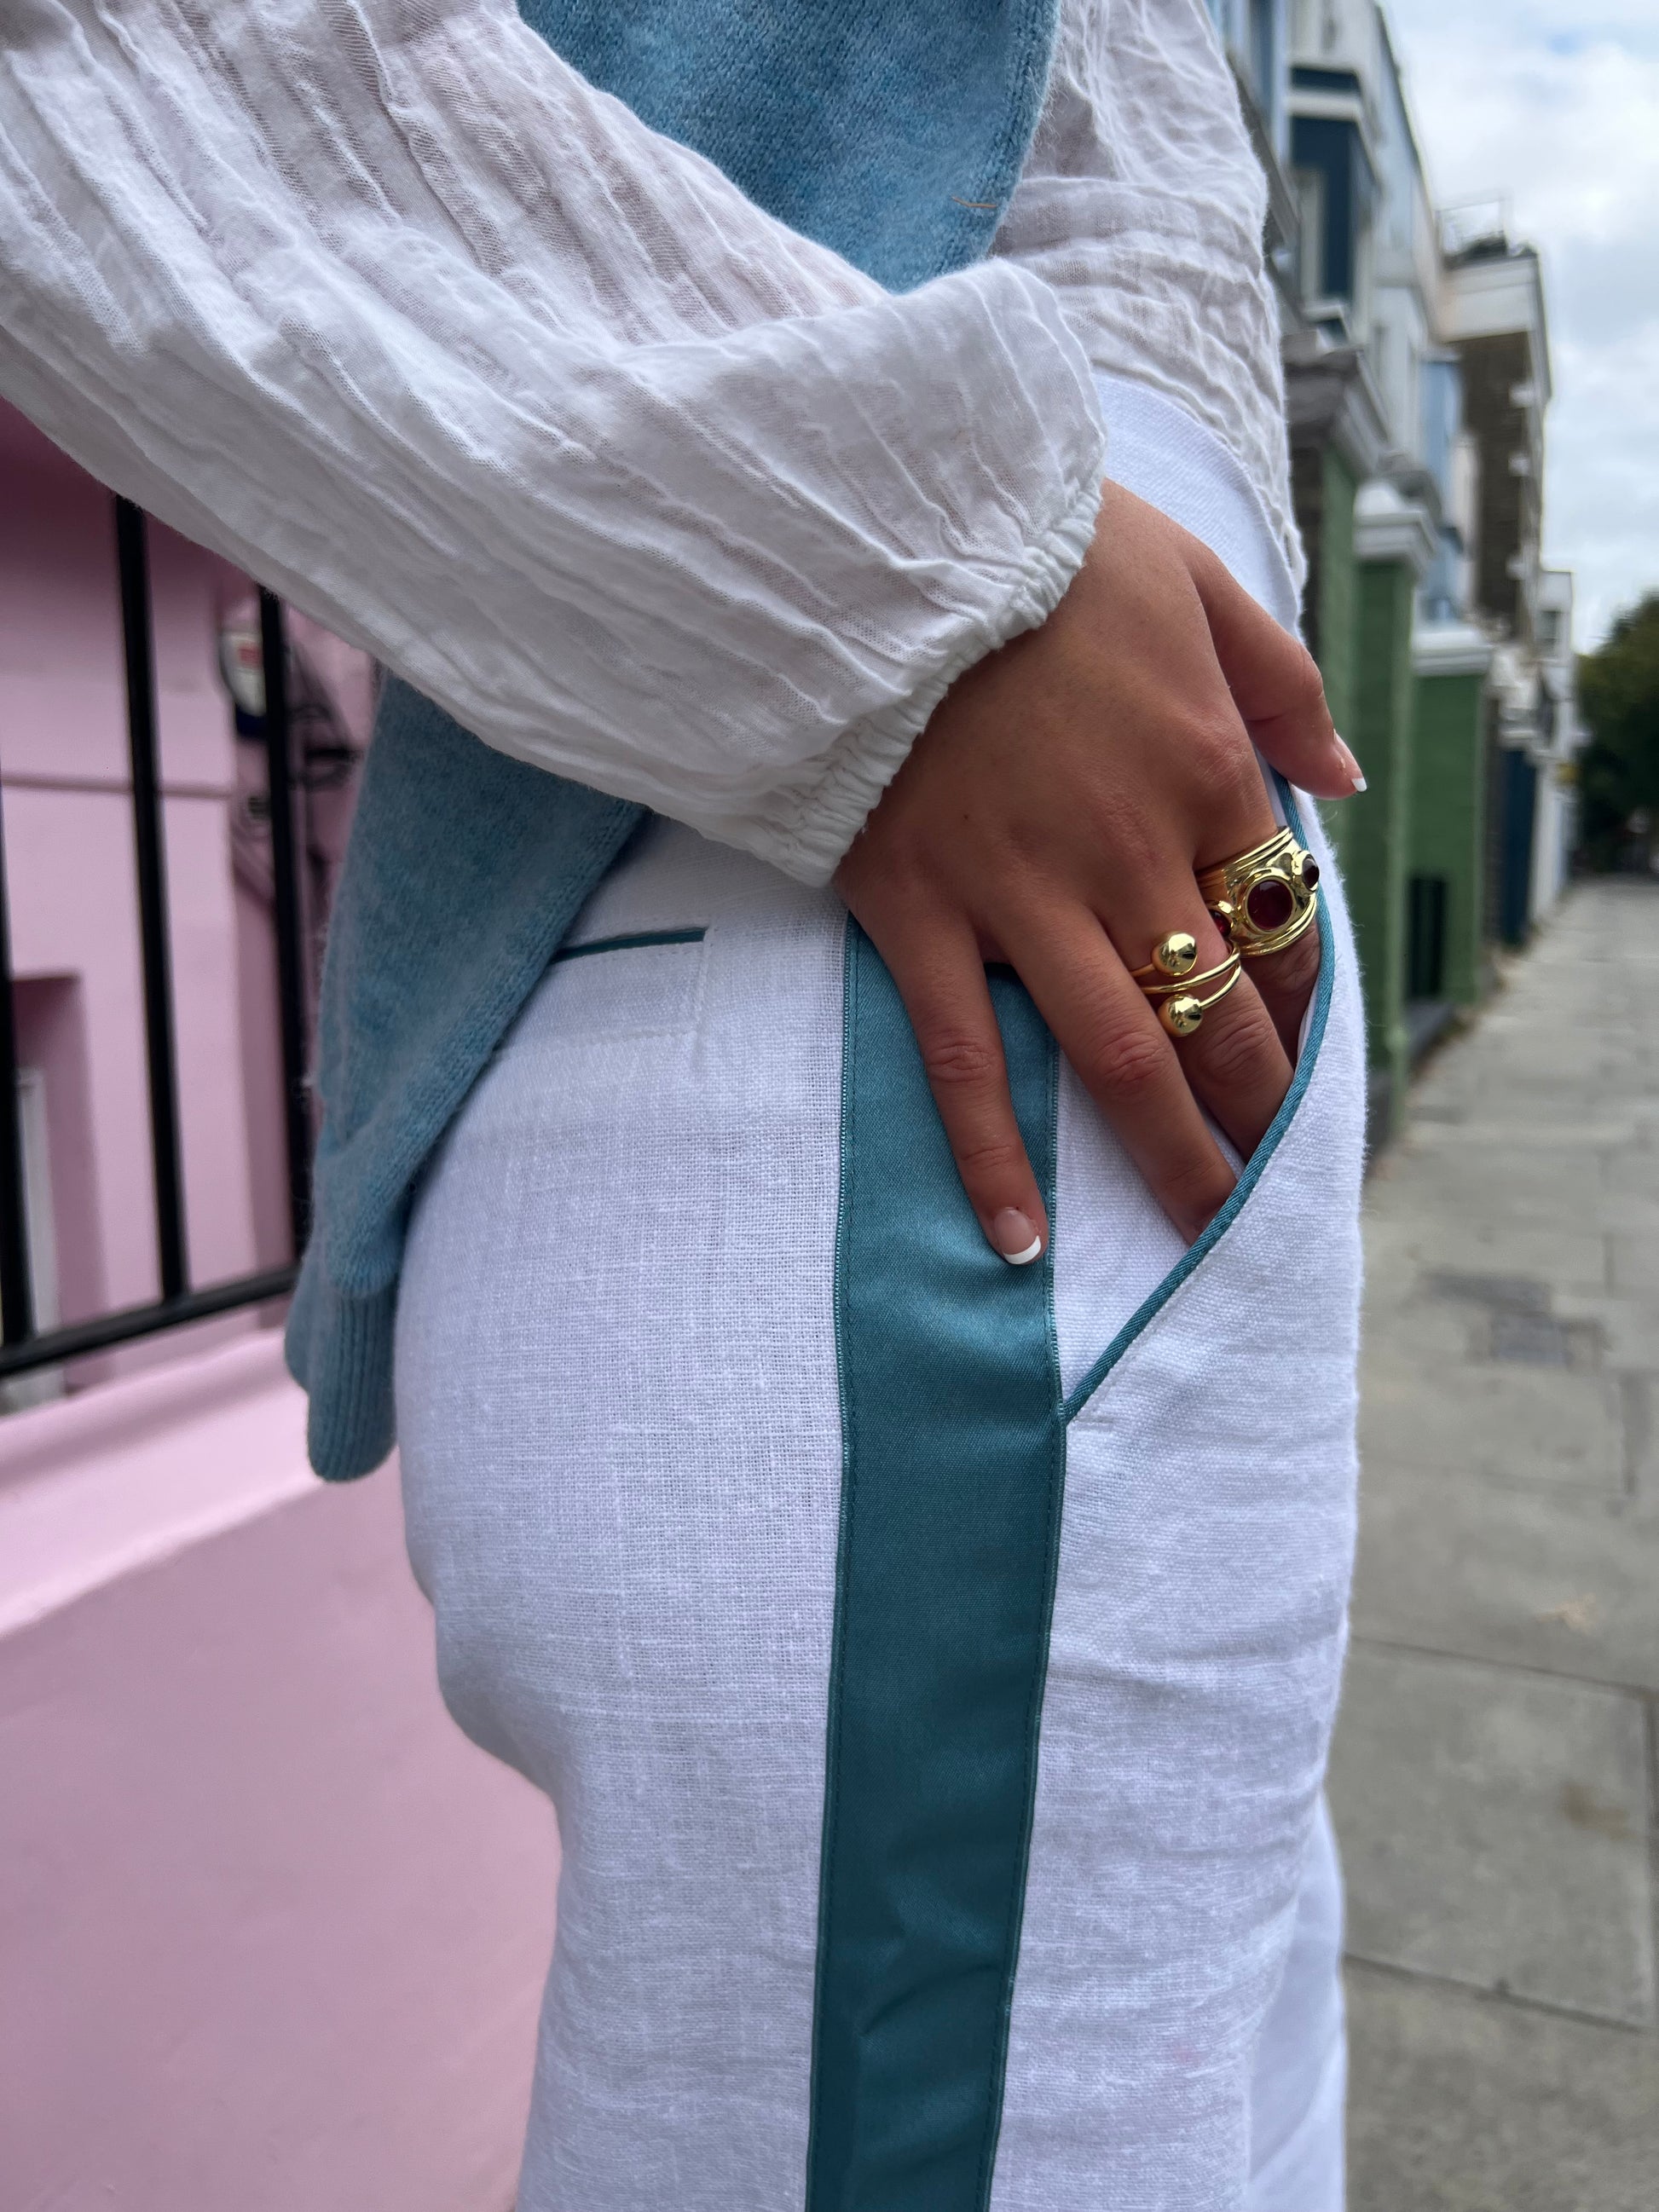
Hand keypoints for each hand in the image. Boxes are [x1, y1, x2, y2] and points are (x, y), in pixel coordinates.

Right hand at [834, 483, 1360, 1257]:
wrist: (877, 532)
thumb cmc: (1037, 545)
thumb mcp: (1196, 576)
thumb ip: (1283, 681)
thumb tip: (1340, 784)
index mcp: (1205, 771)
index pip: (1279, 921)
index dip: (1298, 998)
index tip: (1297, 1040)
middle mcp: (1130, 854)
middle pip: (1222, 1011)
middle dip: (1258, 1100)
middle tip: (1269, 1164)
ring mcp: (1021, 897)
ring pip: (1122, 1055)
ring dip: (1174, 1151)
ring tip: (1204, 1221)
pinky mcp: (920, 917)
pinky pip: (963, 1061)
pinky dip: (994, 1159)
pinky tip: (1022, 1239)